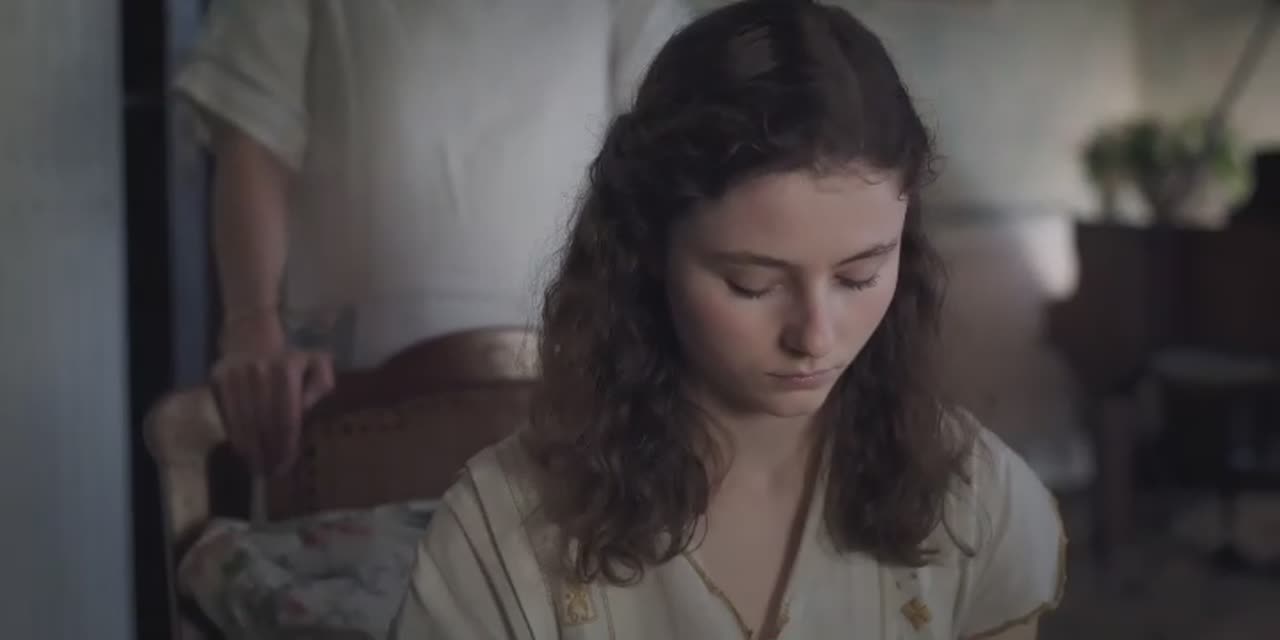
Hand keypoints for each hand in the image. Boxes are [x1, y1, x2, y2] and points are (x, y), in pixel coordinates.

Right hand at [211, 313, 335, 473]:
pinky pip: (228, 416)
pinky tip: (245, 452)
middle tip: (273, 472)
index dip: (287, 444)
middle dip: (270, 452)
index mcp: (288, 369)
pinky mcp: (220, 379)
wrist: (252, 333)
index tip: (287, 463)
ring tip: (259, 468)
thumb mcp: (317, 363)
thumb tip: (304, 408)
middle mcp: (260, 371)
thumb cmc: (290, 357)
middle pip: (265, 424)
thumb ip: (322, 385)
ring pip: (245, 423)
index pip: (287, 417)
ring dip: (252, 450)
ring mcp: (237, 375)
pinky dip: (236, 437)